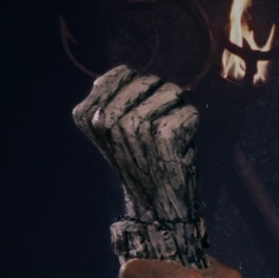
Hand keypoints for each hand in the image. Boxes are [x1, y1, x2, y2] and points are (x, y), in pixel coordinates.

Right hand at [72, 65, 199, 220]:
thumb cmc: (141, 160)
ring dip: (178, 111)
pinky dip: (191, 124)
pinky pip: (188, 111)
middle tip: (158, 131)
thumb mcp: (114, 128)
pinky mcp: (163, 135)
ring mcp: (133, 126)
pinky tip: (180, 145)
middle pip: (150, 79)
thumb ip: (115, 97)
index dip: (142, 89)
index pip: (125, 72)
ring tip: (168, 138)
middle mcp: (106, 118)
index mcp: (87, 114)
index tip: (140, 117)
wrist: (155, 205)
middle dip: (163, 98)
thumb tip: (131, 73)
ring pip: (171, 91)